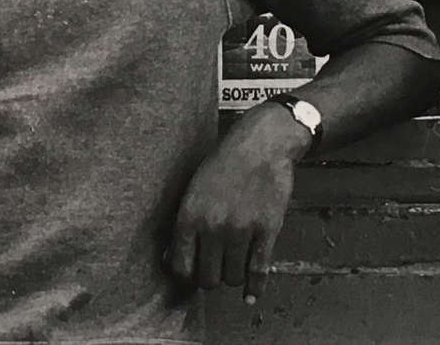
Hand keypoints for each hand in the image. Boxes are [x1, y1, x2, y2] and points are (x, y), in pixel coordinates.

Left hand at [168, 106, 301, 303]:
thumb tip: (172, 259)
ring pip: (232, 277)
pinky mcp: (267, 230)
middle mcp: (213, 226)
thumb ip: (185, 224)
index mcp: (190, 215)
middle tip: (215, 270)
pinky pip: (258, 270)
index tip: (192, 273)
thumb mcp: (193, 188)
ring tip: (234, 267)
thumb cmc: (224, 163)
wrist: (261, 143)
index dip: (186, 276)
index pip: (180, 266)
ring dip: (233, 277)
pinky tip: (252, 295)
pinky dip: (256, 287)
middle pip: (207, 278)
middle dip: (210, 279)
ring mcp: (241, 229)